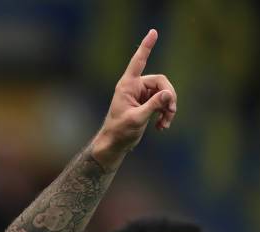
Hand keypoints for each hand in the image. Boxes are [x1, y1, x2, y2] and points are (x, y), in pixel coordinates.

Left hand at [92, 29, 176, 166]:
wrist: (114, 145)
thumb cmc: (119, 132)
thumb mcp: (137, 119)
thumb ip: (153, 106)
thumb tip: (168, 94)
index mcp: (127, 86)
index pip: (138, 62)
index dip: (146, 47)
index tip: (153, 32)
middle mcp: (134, 87)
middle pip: (161, 82)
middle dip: (169, 97)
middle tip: (171, 112)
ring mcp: (141, 95)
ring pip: (164, 93)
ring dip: (168, 108)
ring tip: (165, 124)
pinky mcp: (146, 104)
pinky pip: (162, 103)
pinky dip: (165, 114)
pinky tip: (162, 127)